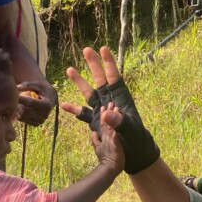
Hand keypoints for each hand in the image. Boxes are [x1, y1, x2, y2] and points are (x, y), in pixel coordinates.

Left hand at [17, 79, 56, 126]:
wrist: (50, 99)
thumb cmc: (42, 90)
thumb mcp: (37, 84)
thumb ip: (27, 85)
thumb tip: (17, 88)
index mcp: (47, 104)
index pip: (30, 102)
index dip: (20, 98)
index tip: (14, 94)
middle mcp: (45, 114)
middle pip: (25, 110)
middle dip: (17, 104)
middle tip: (15, 98)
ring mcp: (41, 120)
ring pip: (22, 116)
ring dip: (17, 109)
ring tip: (18, 102)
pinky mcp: (37, 124)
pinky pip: (23, 120)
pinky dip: (19, 114)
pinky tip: (20, 107)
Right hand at [63, 46, 160, 174]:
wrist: (134, 153)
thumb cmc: (136, 138)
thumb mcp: (129, 129)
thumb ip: (118, 121)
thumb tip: (106, 113)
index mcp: (121, 98)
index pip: (114, 77)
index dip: (109, 63)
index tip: (103, 49)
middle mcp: (110, 100)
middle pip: (100, 79)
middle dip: (93, 65)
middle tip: (86, 49)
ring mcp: (102, 110)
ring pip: (89, 93)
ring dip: (80, 82)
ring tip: (69, 69)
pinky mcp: (96, 121)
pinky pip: (83, 113)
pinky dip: (74, 109)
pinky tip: (65, 105)